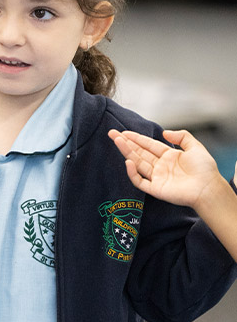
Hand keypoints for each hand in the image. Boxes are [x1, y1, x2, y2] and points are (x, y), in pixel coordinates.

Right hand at [108, 128, 222, 208]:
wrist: (208, 187)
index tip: (124, 132)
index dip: (137, 138)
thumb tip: (165, 132)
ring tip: (116, 141)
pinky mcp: (155, 189)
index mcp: (169, 156)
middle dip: (126, 143)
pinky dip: (132, 173)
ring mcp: (157, 177)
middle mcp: (161, 166)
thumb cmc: (205, 169)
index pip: (149, 145)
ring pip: (137, 163)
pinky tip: (128, 161)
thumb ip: (182, 136)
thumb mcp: (195, 146)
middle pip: (140, 152)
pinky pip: (140, 181)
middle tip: (112, 134)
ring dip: (127, 152)